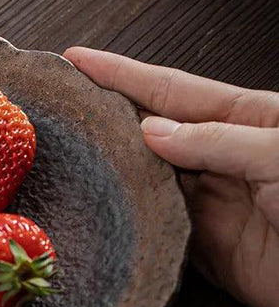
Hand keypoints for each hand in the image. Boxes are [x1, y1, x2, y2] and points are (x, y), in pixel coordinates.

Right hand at [64, 47, 278, 306]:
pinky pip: (154, 226)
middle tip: (60, 106)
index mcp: (245, 120)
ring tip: (67, 153)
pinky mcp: (202, 247)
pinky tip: (101, 206)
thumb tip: (152, 130)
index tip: (78, 60)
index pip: (170, 90)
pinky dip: (127, 218)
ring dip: (110, 169)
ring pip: (145, 180)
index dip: (121, 73)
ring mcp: (208, 203)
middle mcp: (219, 157)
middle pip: (150, 132)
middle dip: (106, 116)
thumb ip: (217, 139)